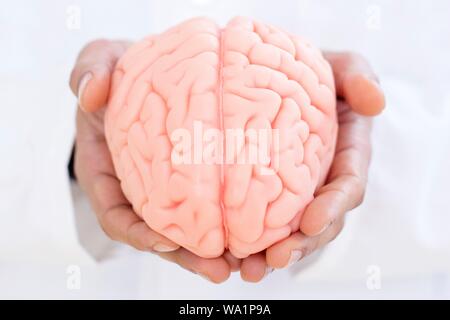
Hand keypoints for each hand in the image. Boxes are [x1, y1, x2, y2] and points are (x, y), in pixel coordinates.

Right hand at [69, 39, 239, 282]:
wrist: (150, 74)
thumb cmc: (120, 73)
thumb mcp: (100, 60)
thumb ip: (91, 70)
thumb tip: (90, 93)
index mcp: (107, 172)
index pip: (116, 215)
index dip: (137, 233)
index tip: (164, 242)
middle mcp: (139, 189)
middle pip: (160, 234)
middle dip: (187, 255)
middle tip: (219, 269)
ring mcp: (168, 188)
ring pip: (190, 229)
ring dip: (214, 250)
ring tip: (247, 264)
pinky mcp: (197, 179)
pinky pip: (212, 206)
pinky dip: (230, 222)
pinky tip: (258, 232)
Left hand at [238, 52, 385, 281]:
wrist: (279, 76)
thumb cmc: (314, 71)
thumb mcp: (341, 65)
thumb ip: (358, 76)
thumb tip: (374, 101)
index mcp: (347, 154)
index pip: (348, 187)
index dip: (333, 207)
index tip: (310, 222)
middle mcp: (323, 181)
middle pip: (320, 222)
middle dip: (302, 244)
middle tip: (276, 258)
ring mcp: (297, 191)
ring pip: (291, 231)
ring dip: (273, 253)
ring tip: (249, 269)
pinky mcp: (269, 193)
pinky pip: (263, 221)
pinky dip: (250, 240)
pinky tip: (229, 254)